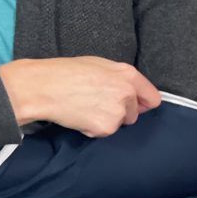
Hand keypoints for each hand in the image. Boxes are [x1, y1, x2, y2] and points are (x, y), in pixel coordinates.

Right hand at [0, 56, 160, 138]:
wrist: (44, 87)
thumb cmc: (66, 73)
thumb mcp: (98, 64)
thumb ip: (120, 77)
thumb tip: (134, 93)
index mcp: (127, 74)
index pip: (152, 97)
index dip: (144, 103)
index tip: (138, 107)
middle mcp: (127, 92)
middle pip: (134, 114)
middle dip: (119, 112)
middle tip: (96, 102)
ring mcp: (118, 111)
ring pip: (118, 124)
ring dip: (105, 120)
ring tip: (85, 107)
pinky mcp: (106, 127)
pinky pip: (103, 132)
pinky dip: (93, 128)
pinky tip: (80, 116)